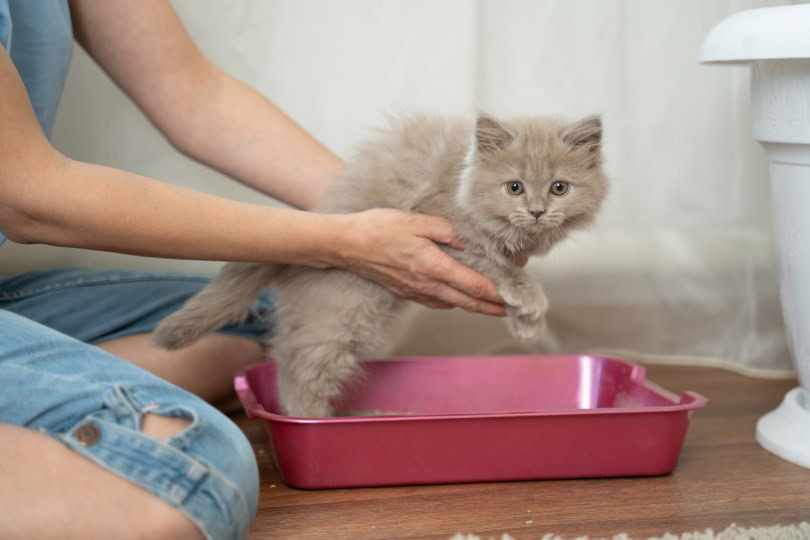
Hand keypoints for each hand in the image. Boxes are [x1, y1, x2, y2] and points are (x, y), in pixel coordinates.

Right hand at [333, 208, 505, 315]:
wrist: (347, 245)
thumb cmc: (379, 229)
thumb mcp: (416, 221)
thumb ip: (445, 231)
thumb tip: (465, 242)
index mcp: (433, 266)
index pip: (473, 285)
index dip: (496, 291)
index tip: (513, 292)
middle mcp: (427, 285)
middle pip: (468, 302)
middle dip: (492, 307)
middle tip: (512, 308)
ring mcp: (416, 291)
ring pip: (453, 304)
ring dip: (474, 307)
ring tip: (492, 304)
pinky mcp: (406, 292)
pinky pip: (436, 302)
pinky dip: (454, 303)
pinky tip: (459, 298)